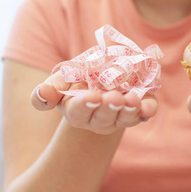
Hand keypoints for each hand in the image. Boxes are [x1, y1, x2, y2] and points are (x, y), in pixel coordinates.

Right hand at [30, 71, 157, 134]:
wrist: (105, 73)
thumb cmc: (78, 79)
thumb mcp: (61, 80)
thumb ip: (49, 89)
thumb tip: (42, 94)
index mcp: (78, 112)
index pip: (78, 112)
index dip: (84, 106)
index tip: (91, 97)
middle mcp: (100, 118)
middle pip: (104, 118)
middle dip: (109, 108)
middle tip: (113, 98)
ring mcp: (121, 115)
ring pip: (125, 118)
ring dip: (129, 111)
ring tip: (131, 100)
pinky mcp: (140, 107)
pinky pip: (145, 113)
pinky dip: (148, 110)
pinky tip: (148, 107)